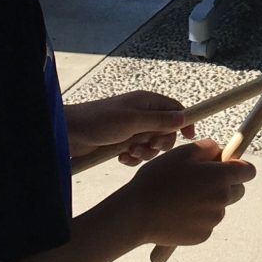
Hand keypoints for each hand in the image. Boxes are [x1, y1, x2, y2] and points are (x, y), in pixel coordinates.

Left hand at [66, 91, 192, 167]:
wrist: (72, 133)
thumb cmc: (101, 121)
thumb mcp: (133, 120)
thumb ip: (159, 120)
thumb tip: (183, 118)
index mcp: (146, 103)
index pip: (175, 109)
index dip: (184, 122)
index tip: (188, 136)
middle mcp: (141, 115)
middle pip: (165, 131)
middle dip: (160, 142)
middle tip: (149, 146)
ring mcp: (131, 130)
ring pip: (151, 145)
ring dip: (144, 152)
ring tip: (130, 151)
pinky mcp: (122, 143)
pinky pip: (137, 154)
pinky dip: (132, 158)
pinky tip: (122, 158)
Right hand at [125, 139, 254, 248]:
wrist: (137, 214)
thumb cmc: (158, 180)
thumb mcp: (181, 153)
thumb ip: (207, 148)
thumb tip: (219, 151)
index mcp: (220, 177)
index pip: (249, 171)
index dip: (238, 166)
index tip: (226, 165)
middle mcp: (222, 199)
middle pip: (237, 190)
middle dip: (225, 184)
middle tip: (200, 180)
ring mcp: (213, 220)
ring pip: (219, 206)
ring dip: (208, 201)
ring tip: (181, 197)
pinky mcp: (203, 235)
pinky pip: (207, 222)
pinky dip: (198, 217)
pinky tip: (177, 213)